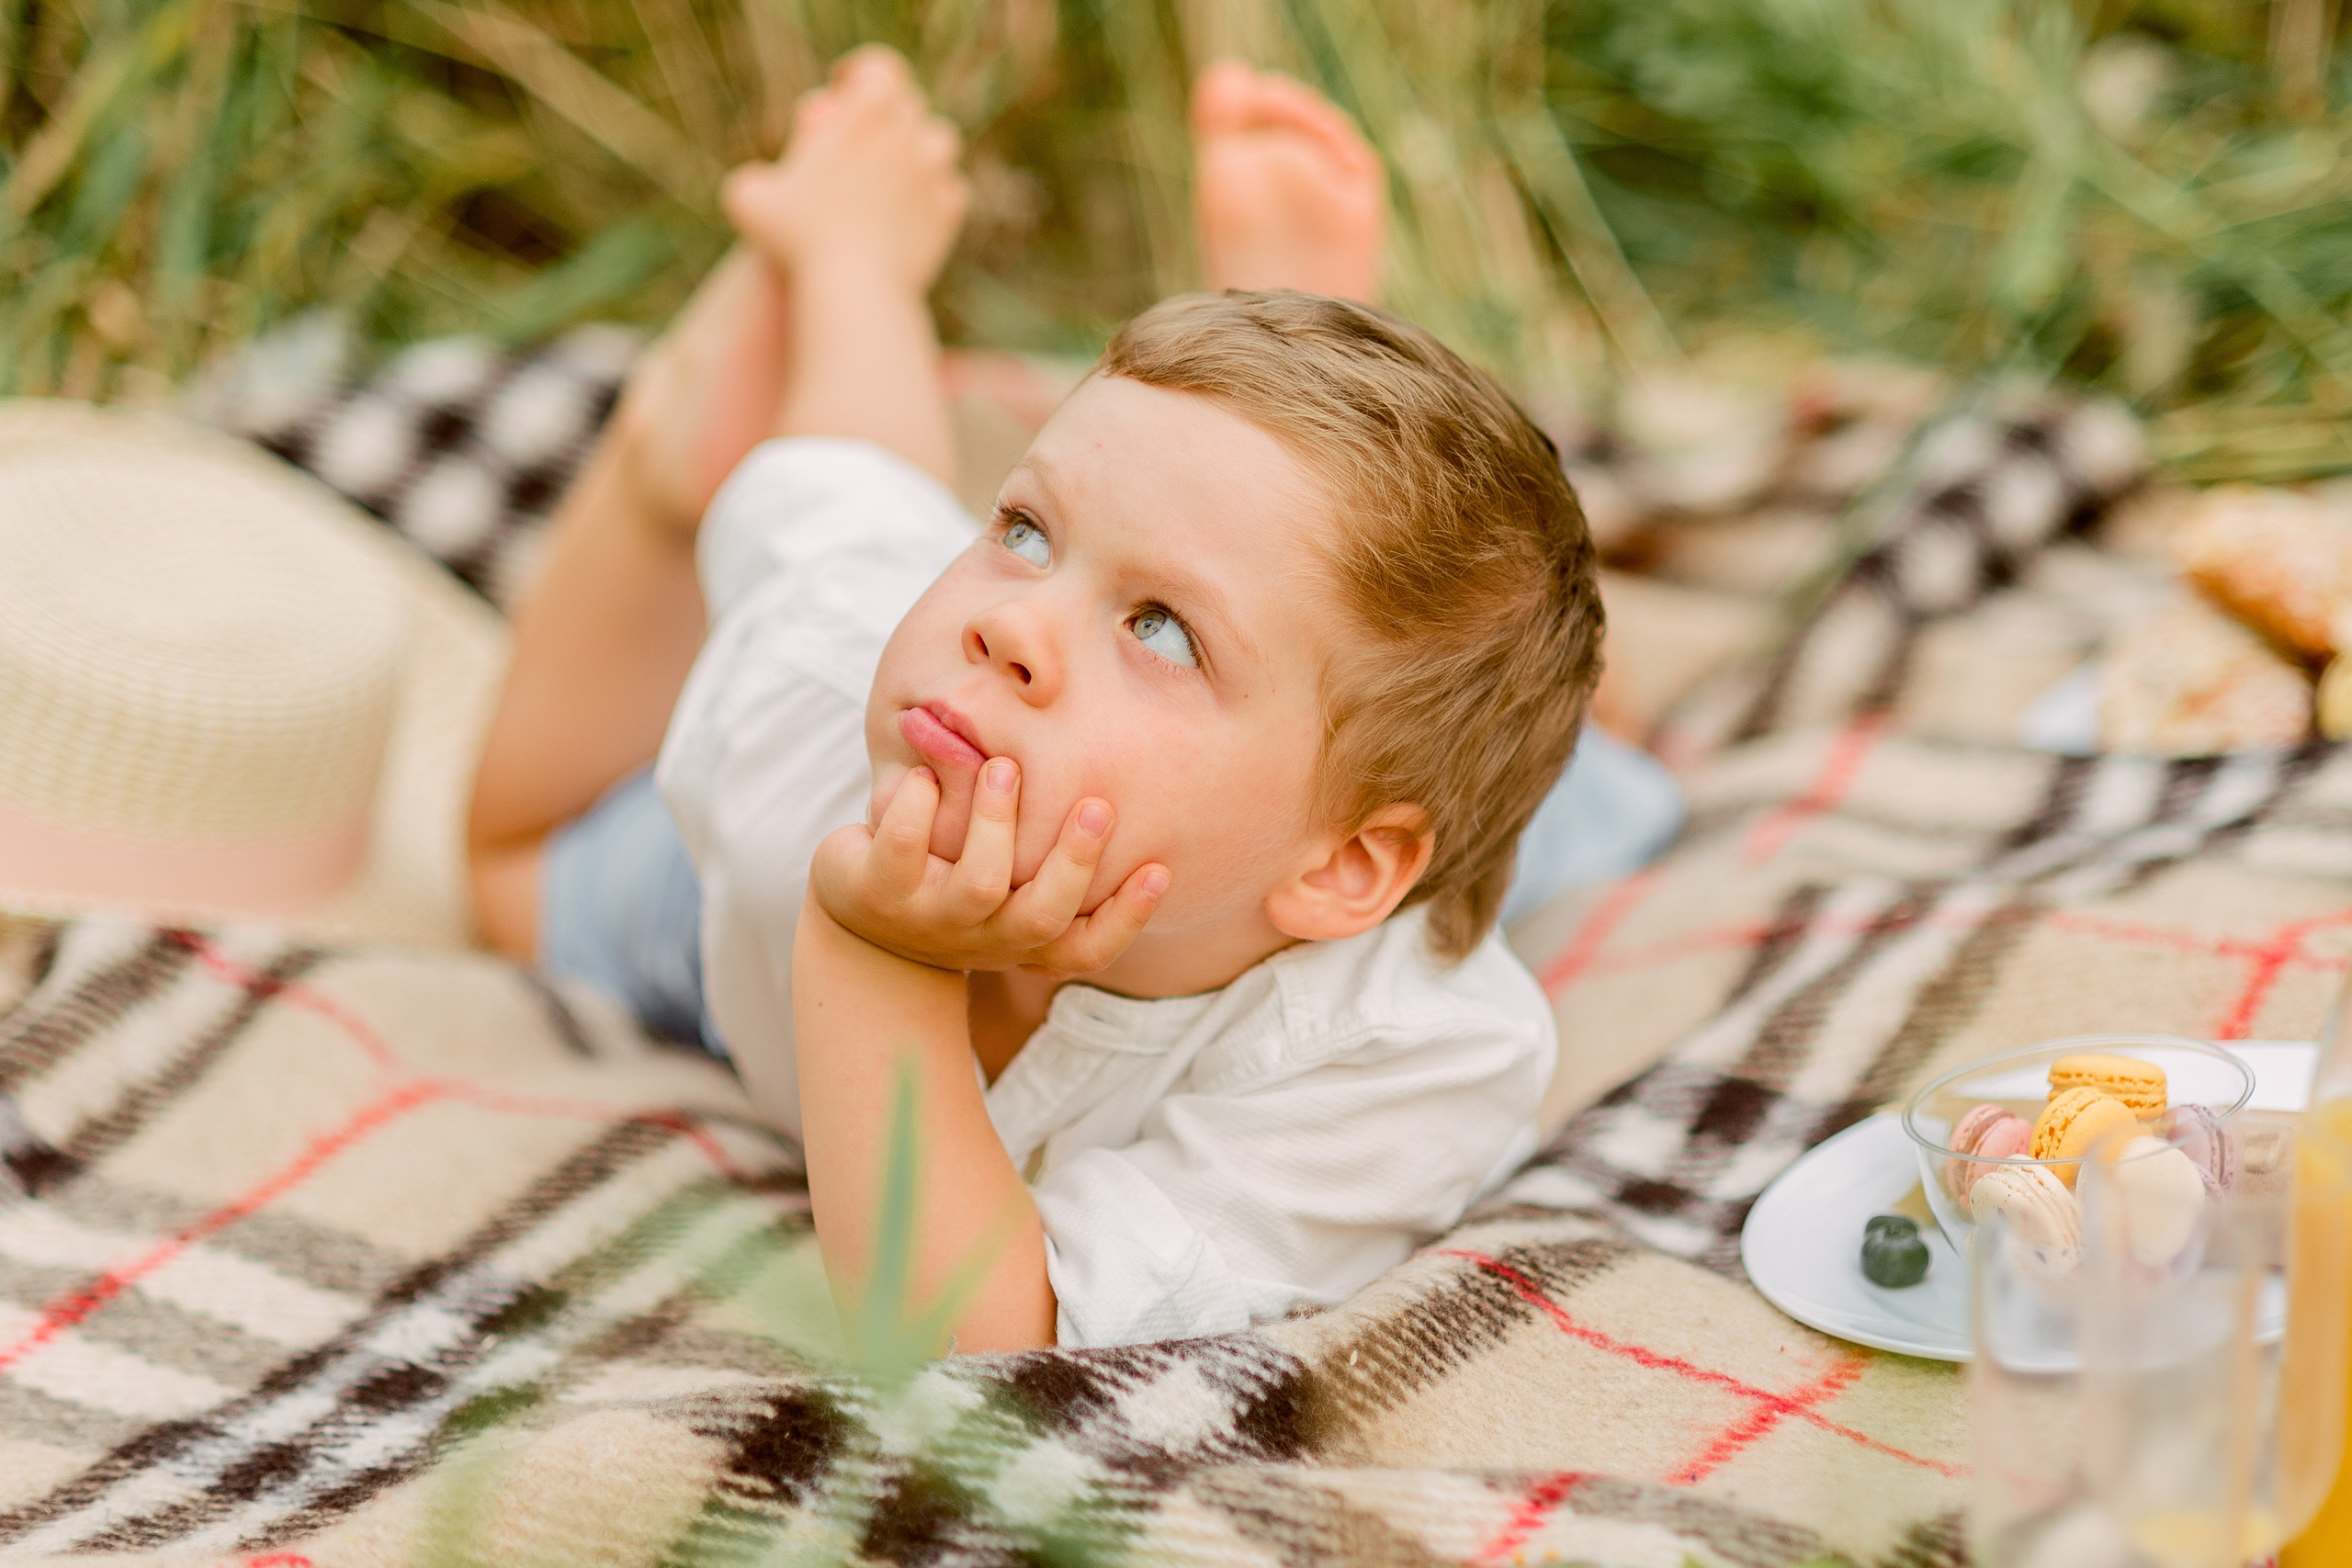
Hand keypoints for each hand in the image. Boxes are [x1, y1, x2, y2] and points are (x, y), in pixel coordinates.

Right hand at [722, 47, 968, 295]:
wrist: (855, 290)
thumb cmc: (796, 243)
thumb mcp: (749, 203)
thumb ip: (751, 180)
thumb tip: (759, 182)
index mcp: (866, 115)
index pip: (879, 67)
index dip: (862, 70)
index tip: (844, 84)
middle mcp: (908, 136)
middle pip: (910, 103)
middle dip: (889, 110)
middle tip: (869, 128)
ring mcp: (935, 174)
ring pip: (940, 140)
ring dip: (920, 147)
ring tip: (900, 163)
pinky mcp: (949, 211)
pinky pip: (951, 188)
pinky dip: (936, 192)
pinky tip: (916, 205)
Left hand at [809, 756, 1169, 974]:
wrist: (859, 914)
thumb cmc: (954, 878)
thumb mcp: (1004, 874)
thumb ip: (1046, 843)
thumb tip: (1110, 759)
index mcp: (1022, 936)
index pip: (1085, 949)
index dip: (1127, 918)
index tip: (1161, 869)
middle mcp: (984, 937)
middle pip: (1043, 917)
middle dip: (1075, 861)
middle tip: (1097, 807)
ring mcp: (931, 920)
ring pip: (980, 884)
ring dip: (997, 820)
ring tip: (1004, 765)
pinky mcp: (877, 893)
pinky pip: (901, 850)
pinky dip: (915, 805)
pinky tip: (923, 776)